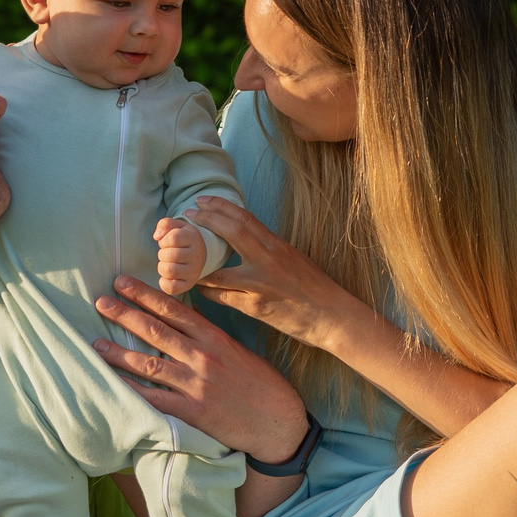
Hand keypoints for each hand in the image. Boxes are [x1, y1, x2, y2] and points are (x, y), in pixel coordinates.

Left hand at [90, 274, 310, 460]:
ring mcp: (195, 384)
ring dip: (118, 352)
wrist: (278, 421)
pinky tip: (112, 381)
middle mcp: (202, 356)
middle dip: (124, 314)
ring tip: (95, 342)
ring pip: (148, 362)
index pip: (173, 309)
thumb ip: (210, 337)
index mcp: (214, 337)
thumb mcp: (238, 350)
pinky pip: (154, 398)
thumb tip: (183, 321)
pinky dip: (131, 389)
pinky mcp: (192, 411)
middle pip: (155, 330)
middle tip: (100, 301)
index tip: (123, 282)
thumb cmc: (261, 384)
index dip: (145, 294)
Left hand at [154, 216, 204, 294]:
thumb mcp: (177, 226)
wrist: (200, 254)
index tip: (167, 242)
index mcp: (193, 238)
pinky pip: (171, 288)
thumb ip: (165, 224)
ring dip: (162, 266)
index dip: (164, 240)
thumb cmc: (183, 239)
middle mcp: (196, 255)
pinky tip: (166, 276)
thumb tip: (157, 236)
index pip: (173, 238)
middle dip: (162, 253)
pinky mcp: (189, 284)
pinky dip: (164, 282)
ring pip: (168, 270)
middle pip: (169, 255)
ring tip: (167, 263)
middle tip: (167, 254)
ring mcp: (194, 271)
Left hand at [180, 196, 378, 349]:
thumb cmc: (315, 287)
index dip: (220, 206)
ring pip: (217, 272)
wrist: (332, 316)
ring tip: (185, 257)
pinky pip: (222, 298)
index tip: (202, 201)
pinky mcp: (254, 308)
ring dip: (198, 264)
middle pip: (230, 232)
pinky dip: (208, 291)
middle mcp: (267, 261)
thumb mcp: (293, 258)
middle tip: (186, 216)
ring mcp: (258, 286)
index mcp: (277, 246)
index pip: (244, 218)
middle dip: (205, 221)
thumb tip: (244, 237)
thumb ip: (268, 247)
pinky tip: (200, 287)